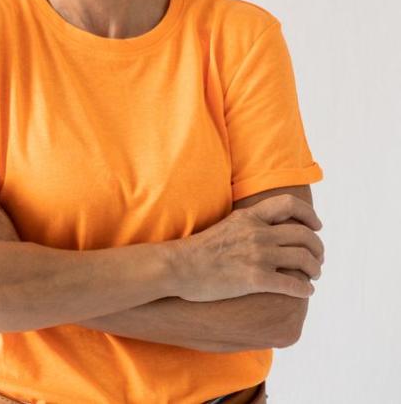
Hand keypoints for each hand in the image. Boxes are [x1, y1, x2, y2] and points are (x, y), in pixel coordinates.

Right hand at [172, 194, 324, 301]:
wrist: (177, 267)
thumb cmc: (197, 250)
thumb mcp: (226, 225)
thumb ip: (248, 225)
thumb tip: (268, 231)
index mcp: (249, 217)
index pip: (289, 204)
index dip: (309, 215)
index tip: (316, 226)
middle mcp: (257, 233)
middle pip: (304, 235)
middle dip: (318, 248)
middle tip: (317, 258)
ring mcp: (257, 256)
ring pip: (304, 260)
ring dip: (315, 269)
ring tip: (313, 276)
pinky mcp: (255, 279)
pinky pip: (293, 284)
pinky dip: (305, 289)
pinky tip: (306, 292)